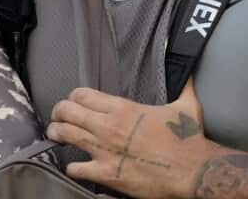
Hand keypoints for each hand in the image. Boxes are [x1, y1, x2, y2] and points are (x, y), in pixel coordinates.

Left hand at [47, 83, 225, 198]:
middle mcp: (109, 126)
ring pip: (65, 134)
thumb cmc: (187, 140)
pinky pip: (76, 168)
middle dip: (58, 112)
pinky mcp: (106, 173)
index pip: (82, 94)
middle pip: (67, 110)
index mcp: (123, 108)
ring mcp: (104, 149)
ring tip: (56, 134)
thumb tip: (192, 75)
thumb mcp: (186, 106)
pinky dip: (72, 167)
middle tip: (57, 117)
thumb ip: (185, 88)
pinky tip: (75, 166)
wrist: (192, 170)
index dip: (73, 97)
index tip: (73, 101)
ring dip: (57, 133)